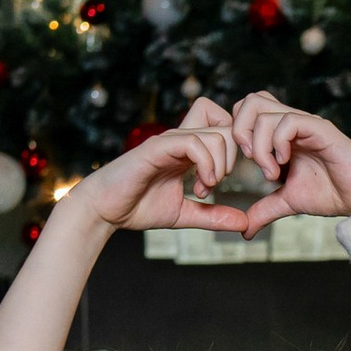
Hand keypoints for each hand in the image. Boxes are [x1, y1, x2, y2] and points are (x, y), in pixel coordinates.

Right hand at [71, 110, 249, 234]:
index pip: (224, 127)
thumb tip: (245, 223)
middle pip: (227, 126)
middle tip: (218, 183)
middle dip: (234, 157)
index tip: (230, 179)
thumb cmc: (139, 207)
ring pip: (215, 134)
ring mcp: (169, 141)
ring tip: (206, 188)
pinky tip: (201, 186)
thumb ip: (214, 216)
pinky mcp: (157, 148)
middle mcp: (181, 140)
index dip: (237, 149)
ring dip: (220, 165)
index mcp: (189, 150)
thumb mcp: (186, 214)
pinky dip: (207, 165)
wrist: (105, 210)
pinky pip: (193, 143)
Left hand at [229, 91, 350, 233]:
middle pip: (250, 101)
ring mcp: (306, 124)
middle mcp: (292, 124)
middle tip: (251, 162)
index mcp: (282, 134)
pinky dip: (277, 143)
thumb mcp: (289, 202)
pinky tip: (284, 165)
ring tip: (271, 172)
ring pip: (264, 110)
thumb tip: (244, 230)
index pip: (245, 112)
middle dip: (240, 131)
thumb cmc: (332, 194)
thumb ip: (264, 210)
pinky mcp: (321, 129)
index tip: (244, 167)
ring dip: (259, 144)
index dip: (236, 135)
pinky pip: (288, 121)